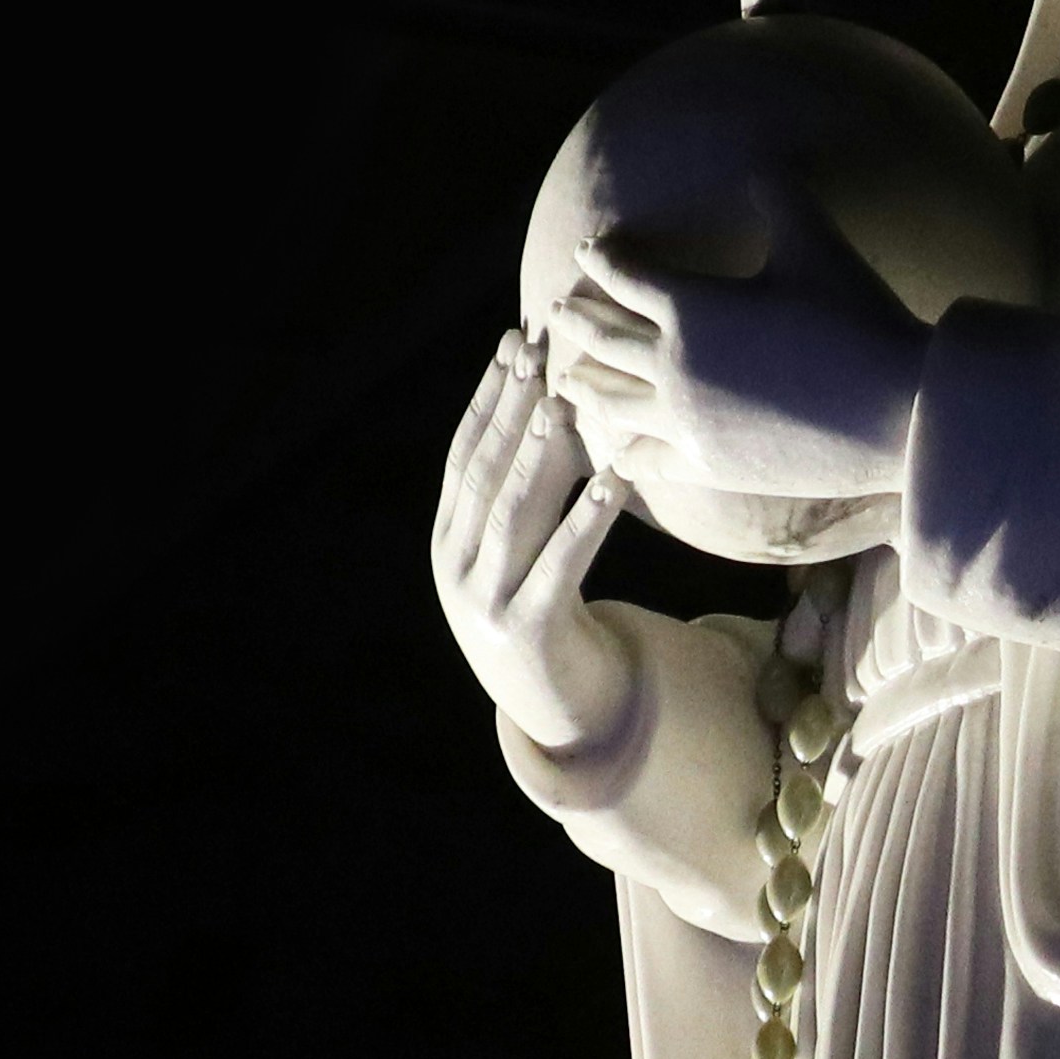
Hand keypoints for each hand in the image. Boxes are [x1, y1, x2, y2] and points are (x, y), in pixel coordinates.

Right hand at [430, 327, 634, 751]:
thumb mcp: (522, 556)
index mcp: (448, 541)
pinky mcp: (528, 633)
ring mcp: (485, 602)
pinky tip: (611, 482)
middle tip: (539, 350)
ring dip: (539, 454)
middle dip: (511, 408)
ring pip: (513, 515)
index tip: (513, 341)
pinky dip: (585, 522)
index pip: (464, 454)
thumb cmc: (550, 618)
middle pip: (484, 473)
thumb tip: (552, 407)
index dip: (488, 396)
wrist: (563, 717)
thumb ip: (522, 498)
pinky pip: (560, 566)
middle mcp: (456, 568)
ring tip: (564, 403)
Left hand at [556, 184, 930, 511]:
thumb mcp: (818, 244)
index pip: (623, 274)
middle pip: (601, 337)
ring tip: (563, 382)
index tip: (588, 250)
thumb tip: (765, 159)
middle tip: (554, 310)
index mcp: (689, 305)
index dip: (601, 259)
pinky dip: (618, 451)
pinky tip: (610, 451)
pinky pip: (642, 460)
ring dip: (582, 387)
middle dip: (575, 319)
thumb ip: (782, 196)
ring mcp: (684, 420)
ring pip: (609, 401)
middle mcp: (673, 364)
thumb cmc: (859, 318)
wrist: (896, 410)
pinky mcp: (706, 465)